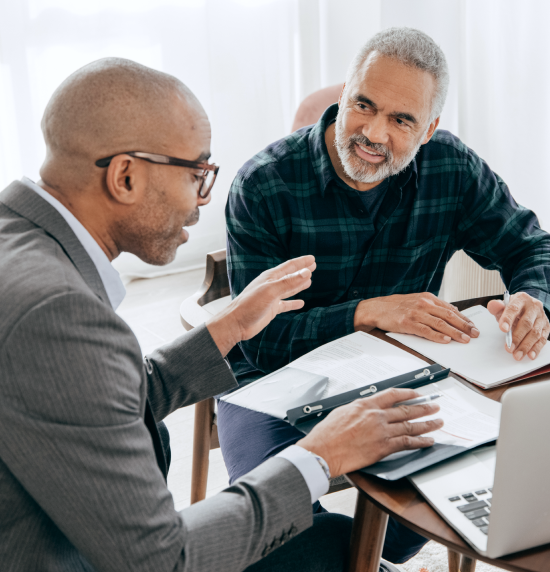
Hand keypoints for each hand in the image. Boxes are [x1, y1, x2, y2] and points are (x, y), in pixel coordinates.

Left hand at [206, 255, 315, 356]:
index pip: (289, 266)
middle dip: (302, 271)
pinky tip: (301, 303)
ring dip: (299, 285)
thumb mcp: (271, 291)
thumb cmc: (250, 305)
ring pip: (289, 289)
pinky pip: (285, 304)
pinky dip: (293, 303)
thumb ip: (289, 282)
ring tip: (309, 281)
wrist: (236, 323)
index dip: (301, 262)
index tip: (312, 258)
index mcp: (270, 277)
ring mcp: (271, 298)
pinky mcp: (271, 309)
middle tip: (313, 265)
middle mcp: (271, 286)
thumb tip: (307, 272)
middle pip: (290, 276)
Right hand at [296, 388, 442, 476]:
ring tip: (438, 422)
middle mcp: (376, 416)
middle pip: (406, 409)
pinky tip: (428, 441)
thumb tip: (366, 410)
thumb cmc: (327, 434)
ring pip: (410, 426)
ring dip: (427, 424)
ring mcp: (381, 432)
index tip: (417, 394)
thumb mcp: (342, 411)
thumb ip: (358, 409)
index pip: (392, 395)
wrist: (322, 451)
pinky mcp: (382, 448)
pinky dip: (420, 442)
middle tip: (435, 406)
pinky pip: (407, 443)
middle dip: (424, 407)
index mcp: (365, 405)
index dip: (408, 393)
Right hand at [354, 292, 478, 343]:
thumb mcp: (416, 300)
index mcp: (427, 298)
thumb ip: (433, 306)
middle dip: (464, 326)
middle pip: (449, 316)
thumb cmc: (395, 306)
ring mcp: (416, 313)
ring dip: (455, 333)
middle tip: (474, 334)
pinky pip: (426, 331)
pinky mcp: (408, 323)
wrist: (376, 308)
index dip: (464, 318)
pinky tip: (446, 340)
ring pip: (440, 324)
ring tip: (465, 339)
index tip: (473, 326)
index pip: (450, 309)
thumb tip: (452, 311)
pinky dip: (437, 336)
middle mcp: (423, 304)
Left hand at [487, 292, 549, 360]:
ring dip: (526, 346)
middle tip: (509, 348)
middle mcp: (534, 307)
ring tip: (517, 355)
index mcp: (521, 299)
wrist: (528, 306)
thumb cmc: (513, 308)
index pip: (513, 309)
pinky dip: (536, 348)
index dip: (508, 319)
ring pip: (535, 333)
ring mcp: (541, 317)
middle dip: (517, 337)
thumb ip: (497, 307)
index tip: (503, 329)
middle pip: (526, 323)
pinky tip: (530, 355)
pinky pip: (542, 339)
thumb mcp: (503, 305)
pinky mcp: (546, 327)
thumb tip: (492, 305)